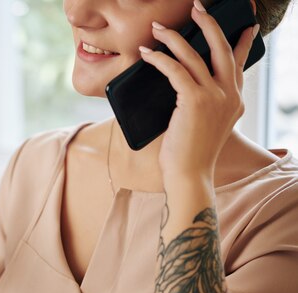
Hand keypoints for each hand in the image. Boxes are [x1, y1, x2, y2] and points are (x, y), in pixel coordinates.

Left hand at [139, 0, 258, 181]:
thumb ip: (201, 104)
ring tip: (158, 28)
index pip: (240, 64)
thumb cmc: (189, 154)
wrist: (189, 175)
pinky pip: (175, 70)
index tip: (246, 24)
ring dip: (173, 38)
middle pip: (222, 48)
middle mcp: (230, 95)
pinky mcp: (195, 101)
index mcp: (235, 101)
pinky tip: (146, 54)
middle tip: (197, 8)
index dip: (242, 42)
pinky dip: (159, 59)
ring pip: (194, 55)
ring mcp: (215, 97)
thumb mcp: (203, 125)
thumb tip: (180, 85)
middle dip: (209, 23)